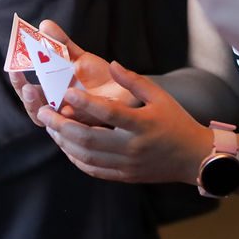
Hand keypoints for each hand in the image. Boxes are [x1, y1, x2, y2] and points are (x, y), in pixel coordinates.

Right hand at [8, 20, 139, 126]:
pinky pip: (80, 124)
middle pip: (36, 109)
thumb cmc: (95, 75)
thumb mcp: (76, 57)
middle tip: (27, 88)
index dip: (18, 83)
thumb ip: (60, 43)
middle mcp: (58, 108)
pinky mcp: (92, 123)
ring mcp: (73, 118)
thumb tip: (44, 25)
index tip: (14, 70)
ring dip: (47, 113)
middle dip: (29, 99)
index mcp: (50, 93)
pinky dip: (73, 118)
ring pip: (53, 122)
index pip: (27, 92)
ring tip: (50, 101)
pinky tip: (69, 110)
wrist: (124, 86)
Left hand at [37, 61, 211, 184]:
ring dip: (64, 142)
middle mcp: (133, 147)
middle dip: (61, 125)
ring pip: (86, 156)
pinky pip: (93, 169)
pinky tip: (65, 145)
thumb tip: (111, 63)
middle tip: (44, 113)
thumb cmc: (177, 122)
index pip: (109, 113)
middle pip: (89, 139)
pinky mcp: (123, 176)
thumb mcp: (161, 97)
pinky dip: (75, 158)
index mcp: (143, 125)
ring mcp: (127, 165)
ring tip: (50, 127)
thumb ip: (134, 80)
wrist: (193, 159)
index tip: (67, 92)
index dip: (86, 102)